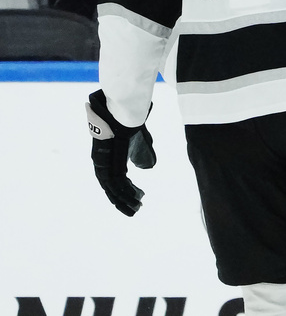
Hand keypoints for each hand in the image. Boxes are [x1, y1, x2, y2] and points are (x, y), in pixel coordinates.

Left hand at [86, 90, 155, 215]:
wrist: (125, 112)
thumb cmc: (131, 122)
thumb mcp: (139, 142)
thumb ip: (142, 154)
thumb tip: (146, 167)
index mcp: (107, 158)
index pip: (112, 180)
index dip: (124, 191)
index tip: (136, 198)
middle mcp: (101, 163)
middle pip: (110, 188)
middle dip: (122, 201)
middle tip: (134, 211)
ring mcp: (103, 163)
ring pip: (113, 189)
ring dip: (125, 200)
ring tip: (137, 208)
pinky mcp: (108, 162)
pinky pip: (116, 184)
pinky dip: (126, 193)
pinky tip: (137, 198)